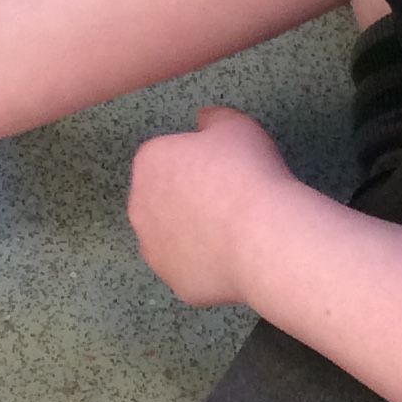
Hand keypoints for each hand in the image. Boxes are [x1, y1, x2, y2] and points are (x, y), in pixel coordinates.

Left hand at [127, 107, 296, 306]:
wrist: (261, 235)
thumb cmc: (247, 172)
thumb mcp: (236, 126)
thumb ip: (214, 118)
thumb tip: (203, 118)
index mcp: (149, 163)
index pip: (166, 157)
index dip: (197, 162)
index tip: (224, 169)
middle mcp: (139, 207)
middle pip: (163, 199)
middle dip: (188, 198)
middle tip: (229, 199)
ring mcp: (154, 250)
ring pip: (172, 237)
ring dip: (193, 233)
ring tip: (233, 231)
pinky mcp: (174, 282)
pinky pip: (190, 269)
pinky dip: (207, 265)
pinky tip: (235, 258)